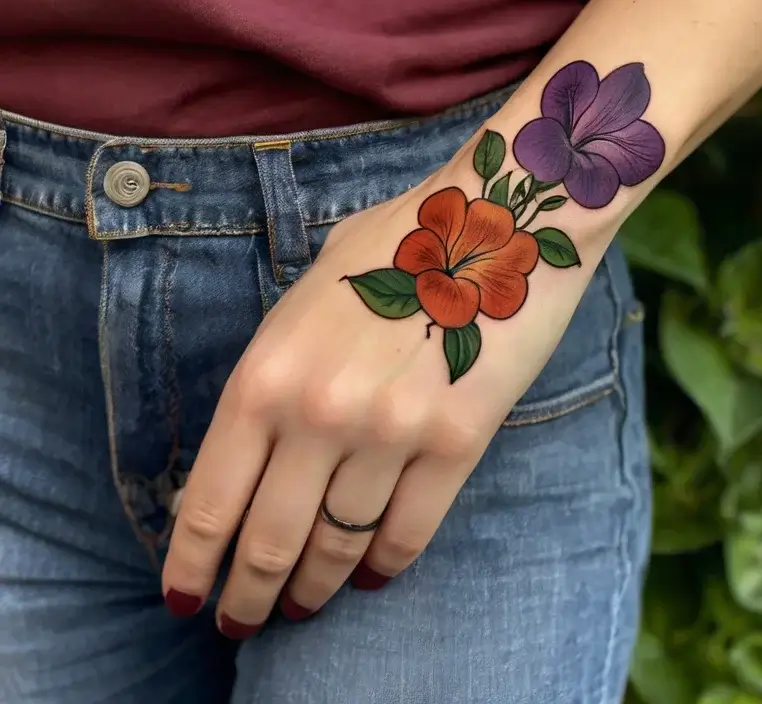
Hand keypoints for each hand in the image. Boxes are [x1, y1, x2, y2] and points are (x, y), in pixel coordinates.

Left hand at [160, 153, 601, 635]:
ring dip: (315, 590)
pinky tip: (370, 574)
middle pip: (269, 543)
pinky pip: (409, 533)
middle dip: (249, 597)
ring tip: (304, 604)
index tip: (185, 597)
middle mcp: (320, 413)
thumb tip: (258, 440)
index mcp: (268, 371)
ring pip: (338, 547)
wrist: (499, 217)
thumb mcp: (308, 289)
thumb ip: (278, 366)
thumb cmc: (398, 240)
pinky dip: (384, 566)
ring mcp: (392, 432)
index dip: (191, 564)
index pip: (210, 501)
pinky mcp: (458, 442)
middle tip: (242, 621)